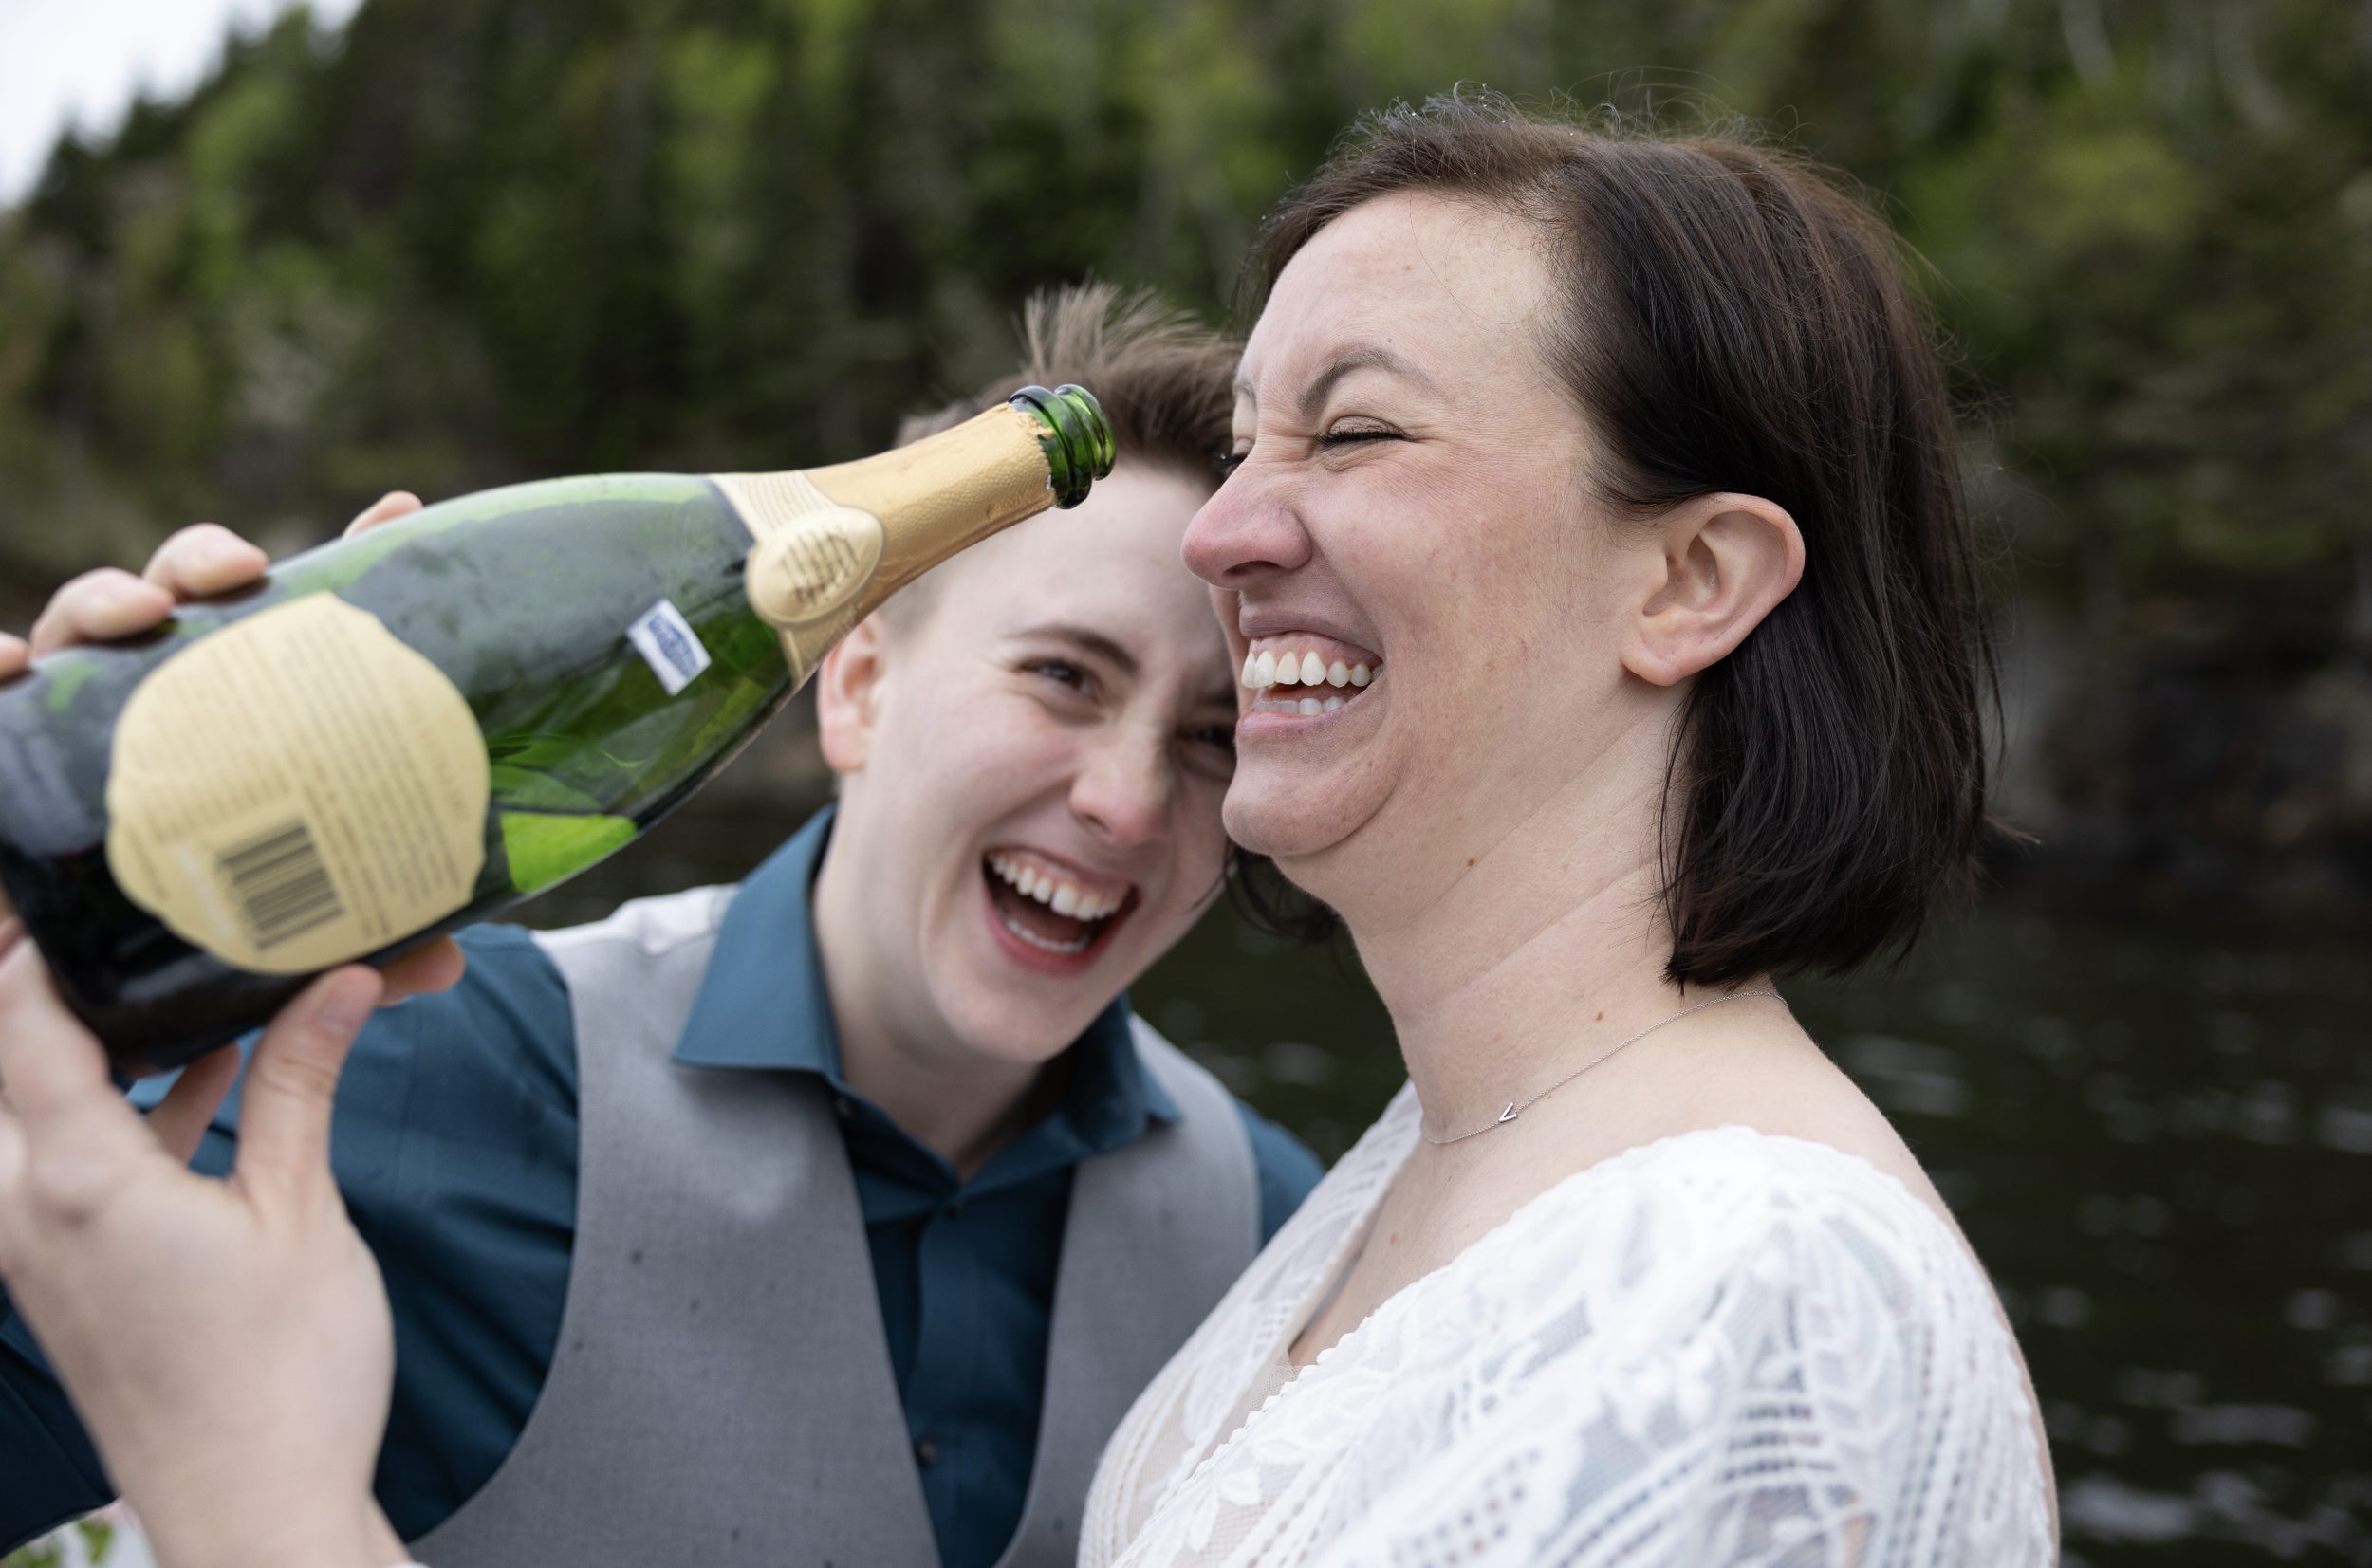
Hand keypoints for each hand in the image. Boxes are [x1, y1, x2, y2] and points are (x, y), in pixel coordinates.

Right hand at [0, 494, 463, 1030]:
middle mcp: (159, 707)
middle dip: (201, 561)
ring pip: (84, 629)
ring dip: (104, 599)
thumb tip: (442, 963)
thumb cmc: (203, 964)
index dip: (342, 560)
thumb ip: (363, 952)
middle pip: (178, 599)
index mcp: (242, 724)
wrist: (94, 1034)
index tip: (396, 512)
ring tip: (139, 612)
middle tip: (239, 573)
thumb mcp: (294, 959)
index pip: (288, 625)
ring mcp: (78, 730)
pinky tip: (4, 663)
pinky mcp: (17, 775)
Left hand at [0, 922, 407, 1567]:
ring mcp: (37, 1247)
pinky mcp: (66, 1274)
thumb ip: (300, 1085)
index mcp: (79, 1181)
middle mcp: (29, 1210)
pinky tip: (208, 1074)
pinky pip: (62, 1161)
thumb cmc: (278, 1383)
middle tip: (95, 918)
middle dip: (32, 987)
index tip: (69, 879)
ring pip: (24, 1112)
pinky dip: (113, 1106)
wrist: (254, 1511)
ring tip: (168, 984)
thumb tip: (340, 987)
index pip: (18, 1024)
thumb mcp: (302, 1212)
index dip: (29, 942)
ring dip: (79, 1044)